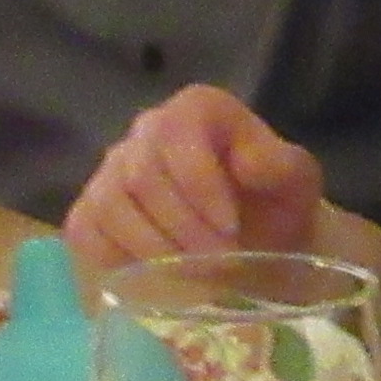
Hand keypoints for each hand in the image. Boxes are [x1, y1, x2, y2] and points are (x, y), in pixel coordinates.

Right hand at [64, 86, 323, 266]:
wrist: (257, 235)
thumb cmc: (274, 203)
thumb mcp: (295, 181)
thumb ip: (279, 164)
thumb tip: (248, 162)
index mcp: (196, 108)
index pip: (181, 138)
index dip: (202, 190)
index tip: (231, 231)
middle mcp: (146, 128)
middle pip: (142, 176)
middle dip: (184, 229)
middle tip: (220, 263)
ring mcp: (112, 169)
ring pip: (109, 205)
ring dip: (154, 248)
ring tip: (194, 272)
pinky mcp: (91, 209)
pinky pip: (84, 230)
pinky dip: (115, 257)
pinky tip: (153, 271)